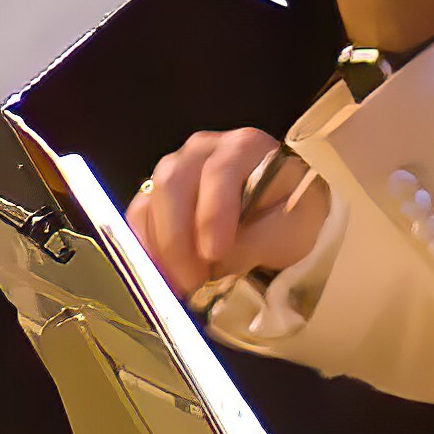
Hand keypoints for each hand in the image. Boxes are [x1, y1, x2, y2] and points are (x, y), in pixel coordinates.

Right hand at [128, 119, 327, 303]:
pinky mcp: (157, 193)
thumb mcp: (294, 228)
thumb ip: (260, 239)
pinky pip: (138, 219)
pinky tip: (163, 276)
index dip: (212, 214)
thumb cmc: (292, 216)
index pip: (219, 173)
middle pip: (173, 184)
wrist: (282, 215)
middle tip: (193, 282)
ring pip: (150, 202)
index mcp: (244, 147)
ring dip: (160, 249)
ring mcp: (174, 168)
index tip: (214, 254)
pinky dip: (146, 250)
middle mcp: (202, 149)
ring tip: (181, 287)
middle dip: (178, 239)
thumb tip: (217, 260)